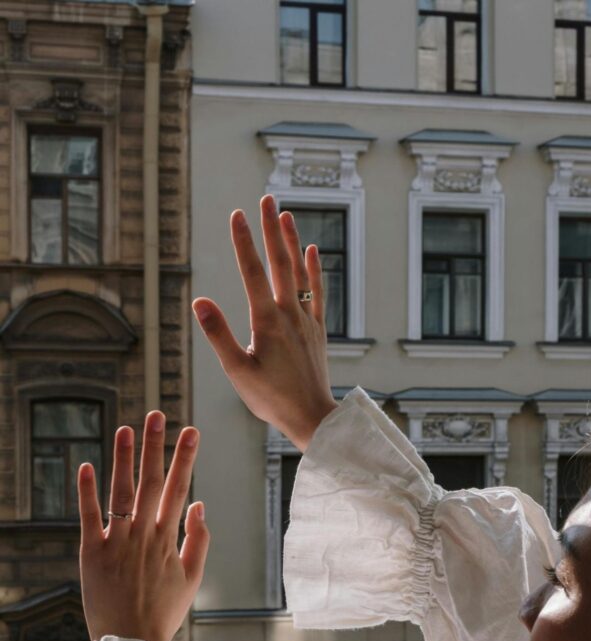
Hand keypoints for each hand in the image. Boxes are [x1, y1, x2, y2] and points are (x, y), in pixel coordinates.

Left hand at [77, 412, 209, 640]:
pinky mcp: (92, 554)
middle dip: (156, 447)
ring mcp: (117, 543)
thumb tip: (200, 503)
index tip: (191, 431)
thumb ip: (198, 540)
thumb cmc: (164, 612)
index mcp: (168, 540)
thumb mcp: (192, 578)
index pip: (179, 489)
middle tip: (157, 415)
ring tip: (126, 428)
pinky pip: (89, 517)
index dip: (185, 458)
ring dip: (124, 459)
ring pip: (121, 493)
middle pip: (152, 483)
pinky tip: (87, 465)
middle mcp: (144, 536)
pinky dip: (87, 492)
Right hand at [192, 194, 337, 452]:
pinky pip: (318, 293)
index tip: (236, 214)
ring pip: (300, 273)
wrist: (313, 417)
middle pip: (279, 263)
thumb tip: (200, 301)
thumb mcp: (237, 371)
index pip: (251, 272)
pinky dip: (314, 270)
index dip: (243, 241)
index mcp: (266, 321)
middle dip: (270, 229)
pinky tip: (312, 251)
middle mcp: (289, 314)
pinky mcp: (318, 331)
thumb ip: (218, 335)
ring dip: (291, 242)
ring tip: (285, 214)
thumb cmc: (272, 399)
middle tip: (265, 198)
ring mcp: (307, 320)